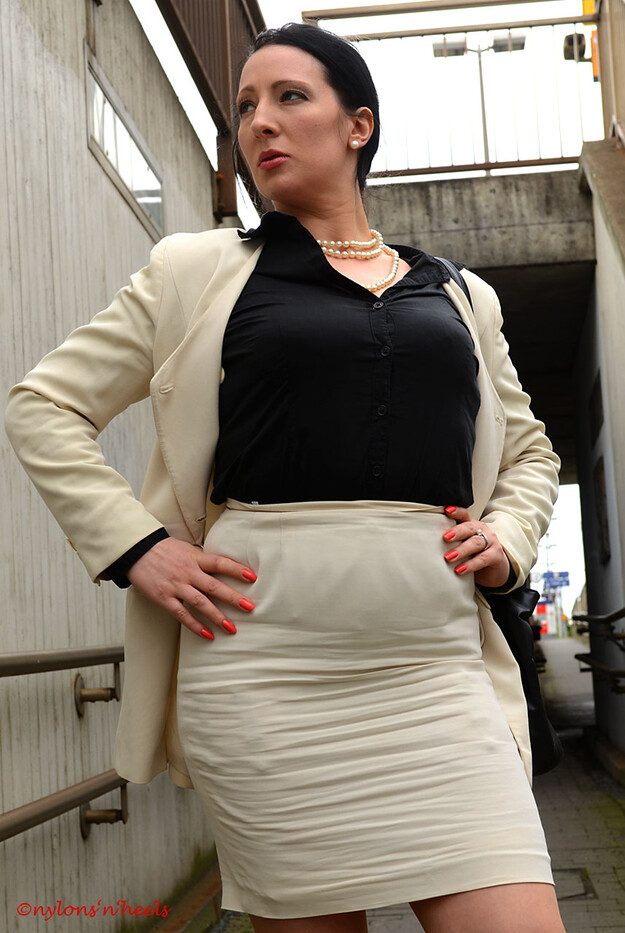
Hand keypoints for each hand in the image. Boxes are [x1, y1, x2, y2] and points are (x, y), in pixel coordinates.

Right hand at [126, 537, 255, 638]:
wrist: (136, 550)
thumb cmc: (163, 549)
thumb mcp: (186, 548)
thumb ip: (202, 559)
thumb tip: (221, 566)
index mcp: (194, 558)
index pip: (220, 562)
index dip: (236, 569)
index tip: (253, 577)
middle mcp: (187, 572)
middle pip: (214, 586)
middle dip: (233, 598)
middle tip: (250, 607)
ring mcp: (176, 586)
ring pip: (200, 603)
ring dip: (217, 617)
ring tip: (231, 628)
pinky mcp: (164, 598)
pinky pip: (181, 614)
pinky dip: (194, 625)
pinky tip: (207, 634)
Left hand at [441, 506, 510, 587]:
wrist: (493, 569)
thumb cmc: (472, 554)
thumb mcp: (461, 544)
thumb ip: (450, 540)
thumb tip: (426, 542)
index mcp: (471, 524)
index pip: (464, 514)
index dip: (456, 511)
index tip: (446, 510)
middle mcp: (482, 530)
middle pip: (469, 528)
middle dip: (457, 532)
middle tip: (445, 538)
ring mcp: (491, 542)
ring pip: (476, 543)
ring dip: (461, 550)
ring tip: (448, 558)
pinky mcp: (496, 556)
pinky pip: (483, 559)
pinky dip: (471, 565)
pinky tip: (460, 570)